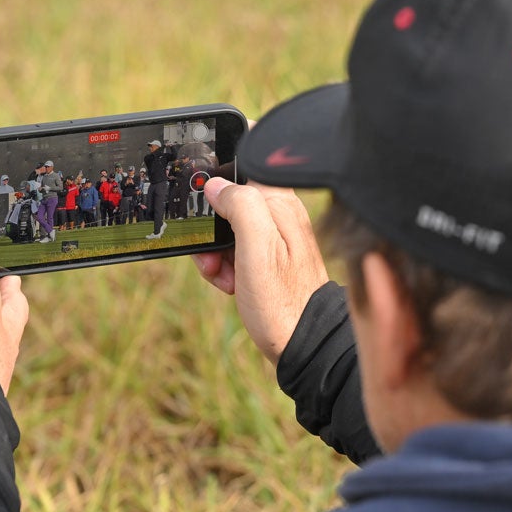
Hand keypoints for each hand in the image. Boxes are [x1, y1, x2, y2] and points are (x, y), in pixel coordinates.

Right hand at [191, 177, 329, 363]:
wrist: (302, 342)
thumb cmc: (283, 301)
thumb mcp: (257, 249)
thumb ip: (241, 207)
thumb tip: (217, 185)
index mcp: (280, 201)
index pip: (241, 169)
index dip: (218, 186)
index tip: (210, 216)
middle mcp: (279, 212)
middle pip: (229, 201)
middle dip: (211, 230)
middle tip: (214, 258)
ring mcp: (274, 234)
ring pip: (227, 228)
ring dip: (215, 253)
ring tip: (224, 277)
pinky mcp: (268, 255)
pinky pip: (235, 249)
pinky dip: (225, 266)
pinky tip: (232, 284)